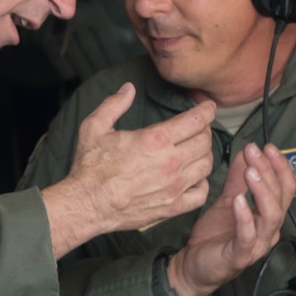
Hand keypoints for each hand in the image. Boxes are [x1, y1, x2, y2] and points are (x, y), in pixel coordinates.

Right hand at [41, 85, 215, 255]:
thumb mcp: (95, 127)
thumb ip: (114, 104)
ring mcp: (173, 187)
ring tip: (195, 149)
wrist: (87, 204)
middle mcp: (170, 163)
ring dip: (204, 154)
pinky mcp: (172, 207)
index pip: (195, 120)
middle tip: (198, 128)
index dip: (207, 110)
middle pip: (204, 142)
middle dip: (204, 130)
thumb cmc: (90, 168)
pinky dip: (202, 183)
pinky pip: (201, 194)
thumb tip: (128, 88)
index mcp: (154, 140)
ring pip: (206, 165)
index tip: (208, 107)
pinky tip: (194, 177)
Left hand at [168, 142, 295, 295]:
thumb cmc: (215, 236)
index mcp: (268, 216)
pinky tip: (238, 200)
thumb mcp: (228, 200)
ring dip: (262, 190)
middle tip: (254, 152)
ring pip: (271, 215)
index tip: (267, 146)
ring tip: (250, 172)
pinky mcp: (240, 256)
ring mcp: (257, 244)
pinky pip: (248, 236)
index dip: (280, 166)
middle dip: (269, 171)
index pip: (285, 187)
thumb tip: (246, 152)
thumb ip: (238, 179)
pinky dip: (245, 217)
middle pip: (280, 197)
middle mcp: (269, 230)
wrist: (193, 266)